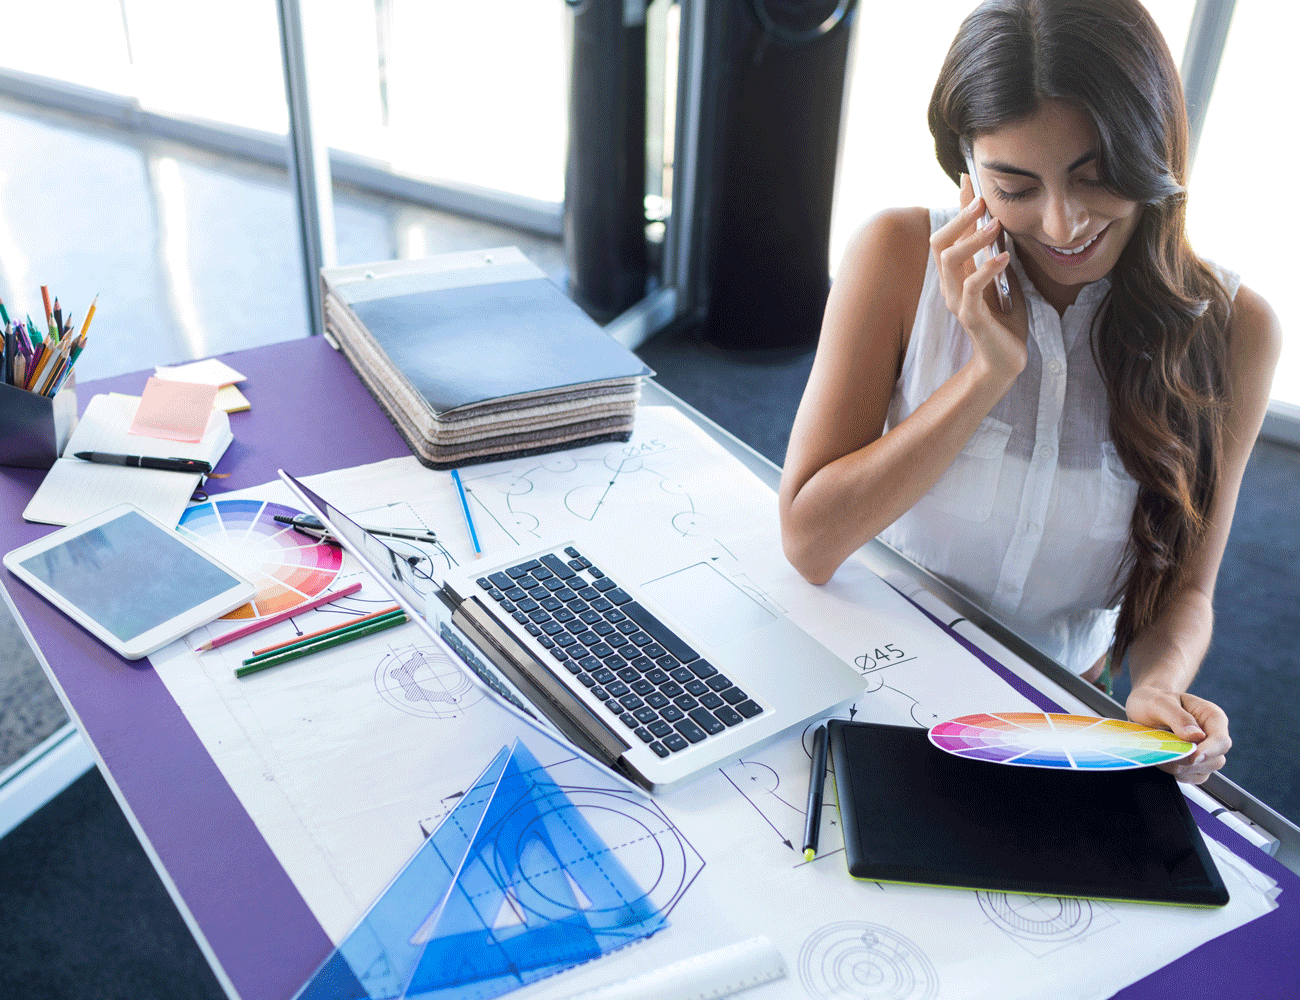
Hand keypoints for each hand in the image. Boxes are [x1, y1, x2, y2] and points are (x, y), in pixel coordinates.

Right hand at [930, 176, 1029, 381]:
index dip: (959, 207)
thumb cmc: (1006, 324)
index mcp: (958, 276)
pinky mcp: (970, 317)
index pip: (952, 235)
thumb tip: (1004, 227)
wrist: (1006, 362)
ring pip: (949, 260)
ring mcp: (958, 301)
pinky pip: (971, 288)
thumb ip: (999, 258)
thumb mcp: (1006, 282)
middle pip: (939, 243)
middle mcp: (951, 286)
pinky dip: (987, 269)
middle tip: (983, 202)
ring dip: (972, 240)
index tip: (968, 179)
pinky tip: (1005, 258)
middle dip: (959, 218)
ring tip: (997, 227)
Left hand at [1126, 686, 1230, 783]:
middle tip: (1165, 751)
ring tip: (1160, 750)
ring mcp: (1203, 752)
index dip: (1209, 752)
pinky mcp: (1193, 764)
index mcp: (1212, 717)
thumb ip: (1178, 717)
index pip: (1221, 741)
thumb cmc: (1152, 700)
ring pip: (1203, 772)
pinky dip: (1176, 773)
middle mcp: (1211, 736)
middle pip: (1215, 760)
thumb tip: (1197, 736)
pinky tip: (1163, 760)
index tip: (1192, 757)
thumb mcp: (1159, 702)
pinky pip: (1191, 778)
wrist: (1141, 706)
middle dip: (1189, 761)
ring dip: (1180, 768)